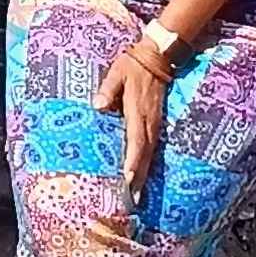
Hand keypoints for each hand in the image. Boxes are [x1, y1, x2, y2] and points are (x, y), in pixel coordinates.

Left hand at [94, 40, 170, 210]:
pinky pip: (152, 146)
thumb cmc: (133, 66)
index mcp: (138, 111)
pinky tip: (143, 173)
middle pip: (145, 154)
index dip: (133, 161)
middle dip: (139, 176)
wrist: (157, 58)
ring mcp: (155, 123)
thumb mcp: (117, 73)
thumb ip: (108, 89)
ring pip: (150, 153)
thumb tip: (98, 105)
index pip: (136, 141)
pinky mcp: (156, 122)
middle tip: (133, 198)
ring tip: (138, 193)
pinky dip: (147, 161)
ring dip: (144, 173)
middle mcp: (149, 121)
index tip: (128, 178)